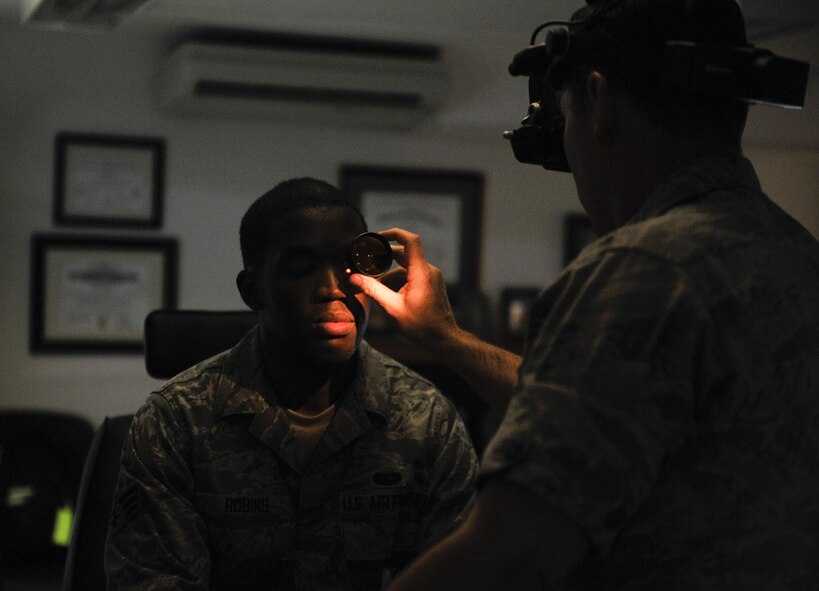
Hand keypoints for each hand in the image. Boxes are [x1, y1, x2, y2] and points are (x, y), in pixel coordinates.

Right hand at [348, 228, 457, 343]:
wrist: (443, 338)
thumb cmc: (421, 326)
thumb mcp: (393, 308)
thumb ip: (373, 290)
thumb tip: (355, 278)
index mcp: (421, 273)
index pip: (410, 241)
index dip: (394, 233)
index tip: (378, 236)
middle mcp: (428, 270)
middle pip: (404, 254)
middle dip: (384, 260)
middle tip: (367, 266)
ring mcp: (431, 276)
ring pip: (406, 267)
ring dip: (390, 275)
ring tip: (377, 289)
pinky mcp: (431, 283)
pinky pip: (412, 275)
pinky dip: (399, 281)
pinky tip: (389, 294)